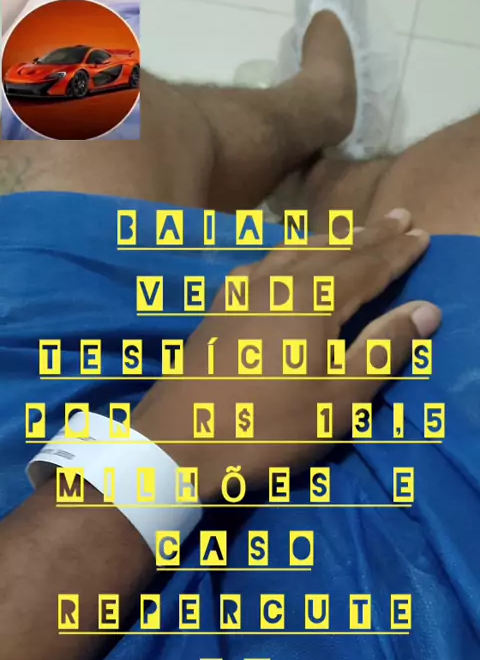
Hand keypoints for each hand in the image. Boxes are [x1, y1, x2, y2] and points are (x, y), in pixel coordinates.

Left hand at [133, 210, 441, 498]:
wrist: (178, 442)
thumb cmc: (268, 427)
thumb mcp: (339, 401)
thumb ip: (382, 351)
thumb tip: (424, 310)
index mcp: (313, 300)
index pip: (368, 265)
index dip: (398, 251)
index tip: (423, 234)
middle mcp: (277, 283)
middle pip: (332, 249)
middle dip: (369, 234)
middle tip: (398, 218)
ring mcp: (241, 293)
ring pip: (293, 250)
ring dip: (328, 238)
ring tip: (351, 232)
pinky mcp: (217, 309)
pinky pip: (258, 265)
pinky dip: (283, 254)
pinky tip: (279, 261)